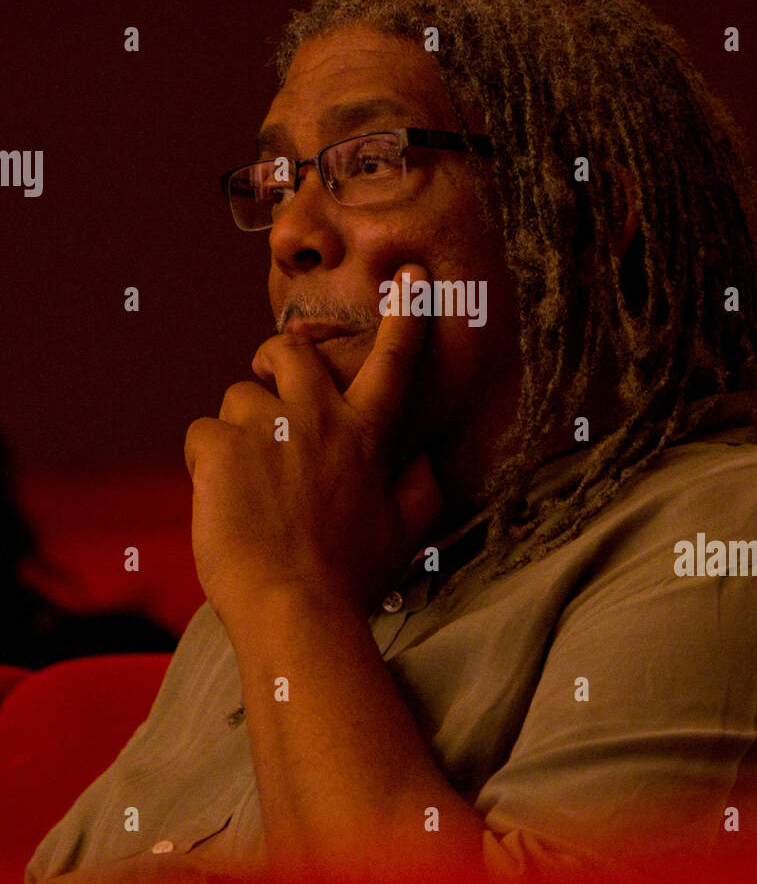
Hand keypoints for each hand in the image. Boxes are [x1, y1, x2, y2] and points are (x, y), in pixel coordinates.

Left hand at [183, 265, 444, 628]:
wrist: (294, 607)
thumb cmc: (350, 578)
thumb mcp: (404, 534)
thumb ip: (422, 489)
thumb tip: (428, 460)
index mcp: (365, 437)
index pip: (392, 364)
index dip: (403, 316)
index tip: (409, 276)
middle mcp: (319, 420)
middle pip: (292, 352)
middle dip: (277, 355)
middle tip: (270, 377)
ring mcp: (267, 429)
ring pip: (238, 399)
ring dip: (238, 430)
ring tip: (245, 482)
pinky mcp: (220, 447)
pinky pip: (201, 434)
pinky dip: (204, 462)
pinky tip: (220, 499)